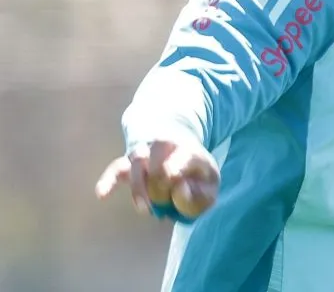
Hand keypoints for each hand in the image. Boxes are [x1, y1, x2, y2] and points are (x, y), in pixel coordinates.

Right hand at [95, 139, 220, 220]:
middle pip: (157, 157)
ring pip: (137, 162)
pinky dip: (108, 180)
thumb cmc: (196, 177)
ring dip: (139, 186)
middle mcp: (165, 147)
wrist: (179, 152)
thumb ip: (200, 196)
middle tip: (164, 204)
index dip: (178, 169)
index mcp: (190, 151)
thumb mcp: (209, 188)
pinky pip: (116, 169)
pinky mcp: (128, 164)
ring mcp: (145, 154)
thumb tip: (179, 192)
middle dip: (159, 182)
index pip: (184, 156)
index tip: (176, 184)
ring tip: (146, 209)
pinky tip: (102, 194)